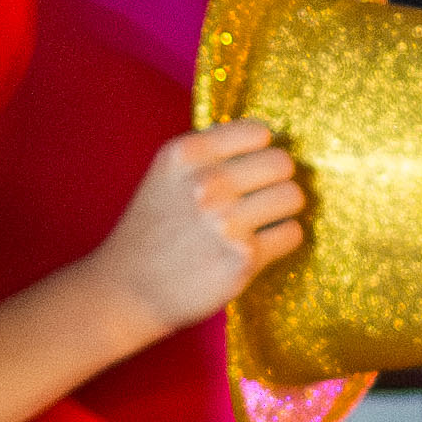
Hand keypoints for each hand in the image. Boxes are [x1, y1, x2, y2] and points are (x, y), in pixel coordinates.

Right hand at [93, 120, 306, 335]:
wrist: (128, 288)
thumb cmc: (153, 228)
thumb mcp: (166, 174)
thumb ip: (209, 153)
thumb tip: (266, 138)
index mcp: (186, 154)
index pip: (258, 132)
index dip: (259, 151)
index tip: (249, 169)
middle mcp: (206, 183)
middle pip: (282, 162)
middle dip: (275, 179)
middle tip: (259, 197)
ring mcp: (226, 222)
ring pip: (293, 196)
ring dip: (282, 210)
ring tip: (259, 221)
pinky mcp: (244, 258)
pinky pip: (292, 233)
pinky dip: (280, 240)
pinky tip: (256, 246)